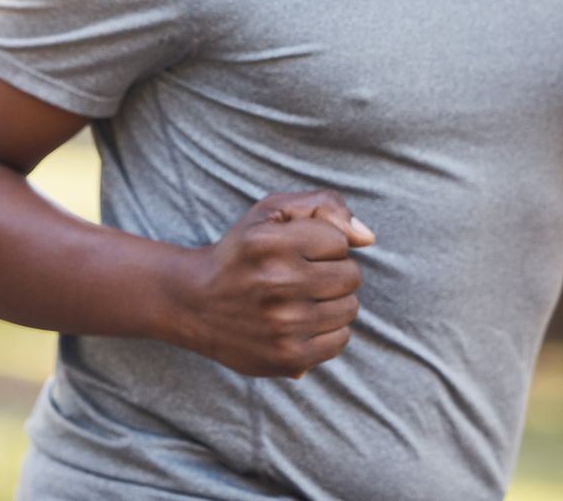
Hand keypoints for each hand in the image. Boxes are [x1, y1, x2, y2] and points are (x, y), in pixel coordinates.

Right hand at [170, 190, 373, 377]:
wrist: (194, 304)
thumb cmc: (242, 252)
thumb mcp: (271, 212)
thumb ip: (323, 205)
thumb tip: (368, 238)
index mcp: (268, 243)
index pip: (339, 241)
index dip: (323, 244)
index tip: (298, 250)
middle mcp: (275, 283)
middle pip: (351, 276)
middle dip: (332, 271)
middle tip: (301, 275)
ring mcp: (283, 325)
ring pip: (350, 308)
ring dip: (332, 301)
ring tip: (300, 298)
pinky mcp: (289, 357)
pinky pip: (341, 340)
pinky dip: (328, 330)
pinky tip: (301, 322)